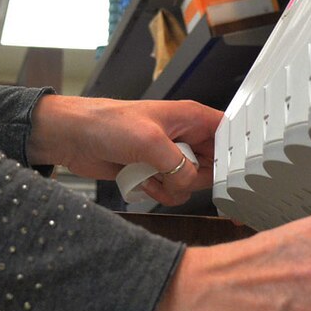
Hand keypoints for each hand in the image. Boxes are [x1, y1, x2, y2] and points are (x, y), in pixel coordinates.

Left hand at [29, 95, 218, 206]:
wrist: (74, 137)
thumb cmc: (107, 123)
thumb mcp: (148, 141)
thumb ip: (177, 165)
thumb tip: (188, 184)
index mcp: (191, 118)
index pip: (229, 135)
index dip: (236, 154)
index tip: (235, 175)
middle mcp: (184, 136)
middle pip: (212, 167)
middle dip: (193, 178)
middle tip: (173, 173)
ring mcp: (169, 156)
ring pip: (191, 184)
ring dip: (172, 187)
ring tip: (151, 175)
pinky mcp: (155, 172)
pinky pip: (171, 192)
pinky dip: (158, 193)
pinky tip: (141, 182)